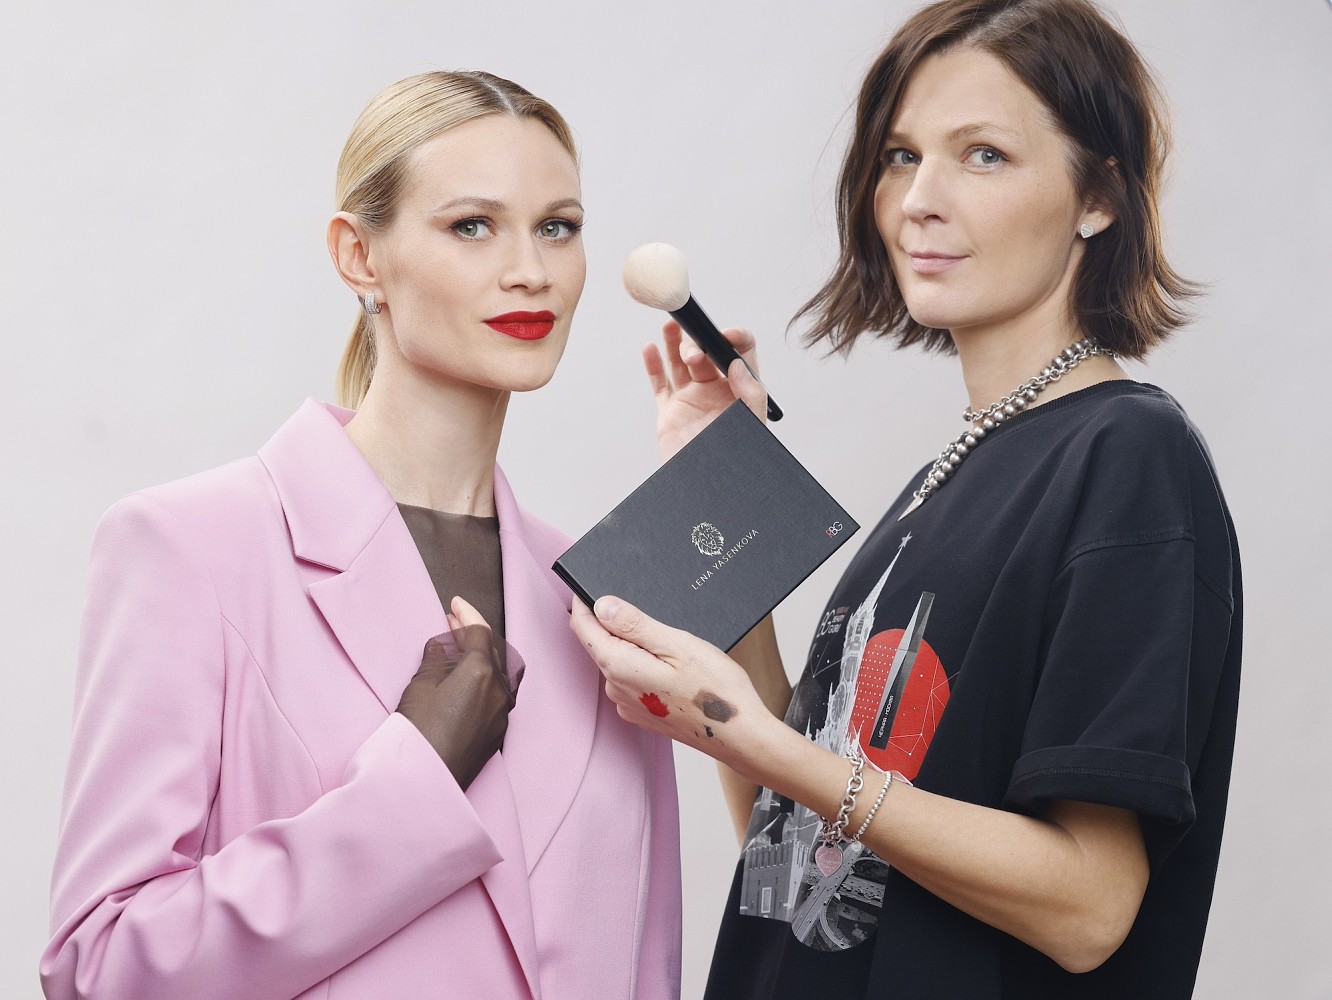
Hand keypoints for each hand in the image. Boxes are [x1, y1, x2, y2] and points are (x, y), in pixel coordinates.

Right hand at [396, 597, 522, 789]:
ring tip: (459, 648)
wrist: (424, 781)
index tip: (455, 605)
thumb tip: (440, 647)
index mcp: (481, 673)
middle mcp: (499, 691)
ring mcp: (502, 713)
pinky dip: (484, 680)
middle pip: (493, 651)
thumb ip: (434, 661)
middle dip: (473, 633)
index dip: (466, 615)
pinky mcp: (498, 732)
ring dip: (481, 657)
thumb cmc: (417, 733)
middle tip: (453, 622)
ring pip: (499, 673)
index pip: (479, 633)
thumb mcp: (419, 688)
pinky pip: (497, 695)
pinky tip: (466, 679)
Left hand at [568, 595, 773, 778]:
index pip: (583, 627)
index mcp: (620, 667)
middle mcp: (616, 688)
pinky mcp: (642, 714)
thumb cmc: (716, 691)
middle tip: (641, 602)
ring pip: (617, 660)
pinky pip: (630, 679)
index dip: (585, 601)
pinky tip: (670, 663)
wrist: (739, 736)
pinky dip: (642, 663)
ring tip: (665, 635)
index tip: (591, 583)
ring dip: (631, 643)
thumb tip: (601, 605)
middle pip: (599, 643)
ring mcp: (628, 704)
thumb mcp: (678, 645)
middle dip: (612, 621)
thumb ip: (635, 625)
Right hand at [644, 321, 768, 462]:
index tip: (726, 335)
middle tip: (694, 355)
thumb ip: (751, 394)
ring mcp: (691, 400)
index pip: (740, 354)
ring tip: (670, 326)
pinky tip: (649, 348)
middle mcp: (716, 391)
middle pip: (706, 354)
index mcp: (740, 391)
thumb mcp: (752, 425)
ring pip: (680, 363)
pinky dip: (652, 366)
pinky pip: (659, 384)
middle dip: (699, 345)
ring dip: (674, 342)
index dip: (735, 338)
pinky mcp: (670, 412)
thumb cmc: (735, 460)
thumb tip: (736, 364)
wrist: (708, 488)